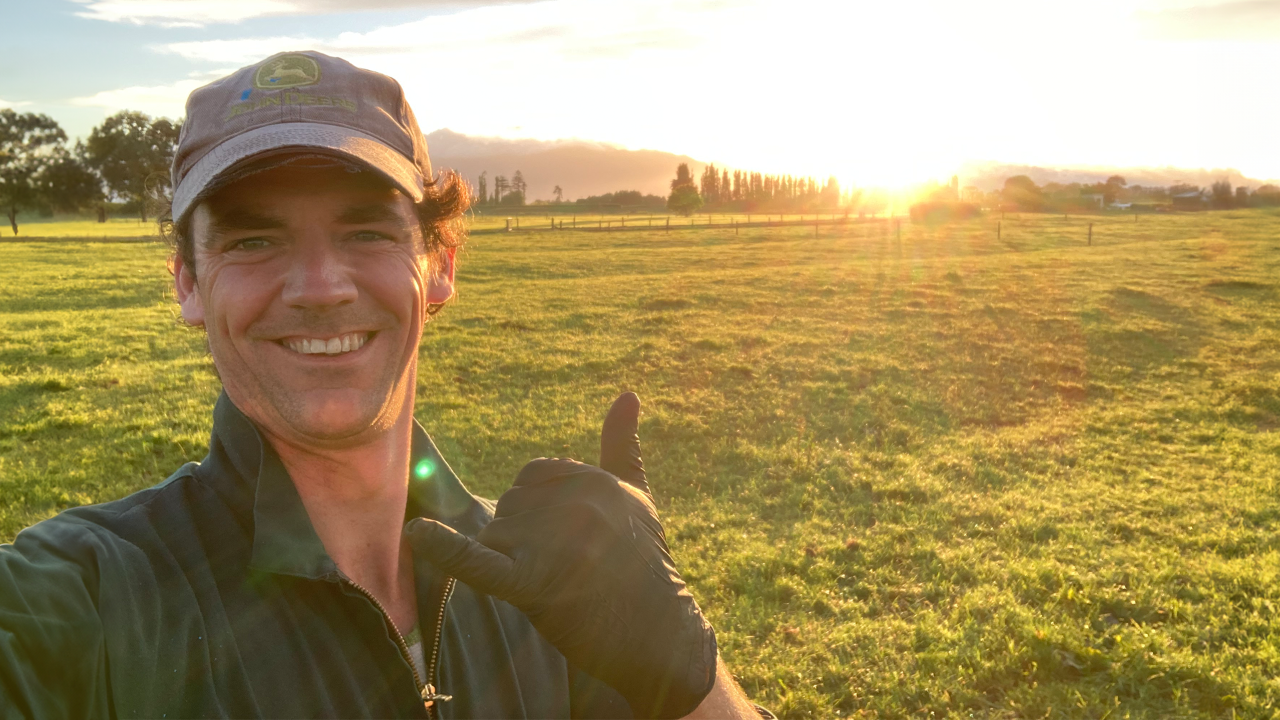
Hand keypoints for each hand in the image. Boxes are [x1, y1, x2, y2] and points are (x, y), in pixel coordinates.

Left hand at [406, 392, 717, 719]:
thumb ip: (623, 445)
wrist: (657, 632)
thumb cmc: (644, 562)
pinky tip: (418, 532)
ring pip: (494, 534)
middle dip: (523, 536)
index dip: (538, 510)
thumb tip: (627, 393)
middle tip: (568, 568)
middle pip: (510, 505)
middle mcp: (573, 503)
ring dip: (511, 561)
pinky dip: (444, 548)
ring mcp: (553, 542)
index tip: (570, 539)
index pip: (531, 476)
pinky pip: (477, 560)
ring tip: (557, 585)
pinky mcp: (531, 581)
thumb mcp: (638, 497)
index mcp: (593, 479)